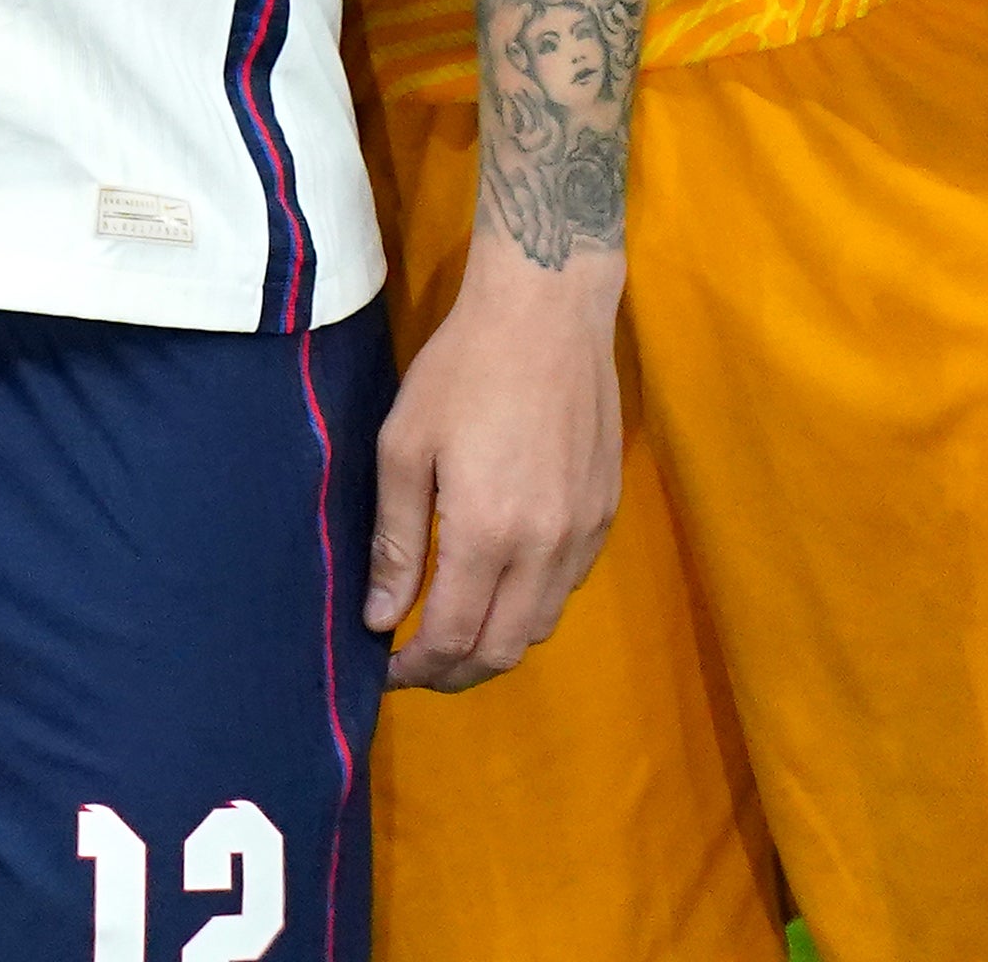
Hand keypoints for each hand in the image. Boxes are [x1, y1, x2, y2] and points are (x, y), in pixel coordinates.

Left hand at [371, 242, 626, 689]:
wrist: (546, 314)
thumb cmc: (462, 370)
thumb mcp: (404, 446)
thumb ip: (397, 540)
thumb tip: (382, 617)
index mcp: (489, 533)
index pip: (454, 637)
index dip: (417, 669)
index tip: (386, 672)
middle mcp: (547, 546)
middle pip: (504, 649)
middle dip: (456, 673)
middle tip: (415, 668)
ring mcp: (584, 532)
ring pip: (542, 625)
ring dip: (496, 643)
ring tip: (451, 631)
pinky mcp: (605, 513)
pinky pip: (567, 587)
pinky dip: (529, 604)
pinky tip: (496, 583)